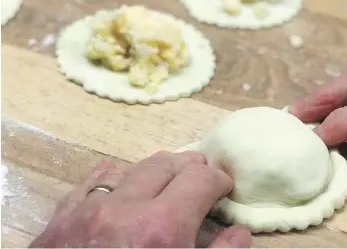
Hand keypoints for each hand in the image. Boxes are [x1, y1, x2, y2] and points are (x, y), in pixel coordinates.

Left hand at [29, 152, 251, 247]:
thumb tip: (238, 231)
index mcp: (161, 227)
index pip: (200, 178)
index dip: (218, 179)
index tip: (222, 188)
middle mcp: (124, 208)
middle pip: (165, 163)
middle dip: (188, 167)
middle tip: (198, 179)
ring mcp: (87, 211)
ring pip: (130, 169)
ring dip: (153, 174)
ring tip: (163, 186)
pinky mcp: (60, 222)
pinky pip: (88, 185)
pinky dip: (110, 179)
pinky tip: (118, 180)